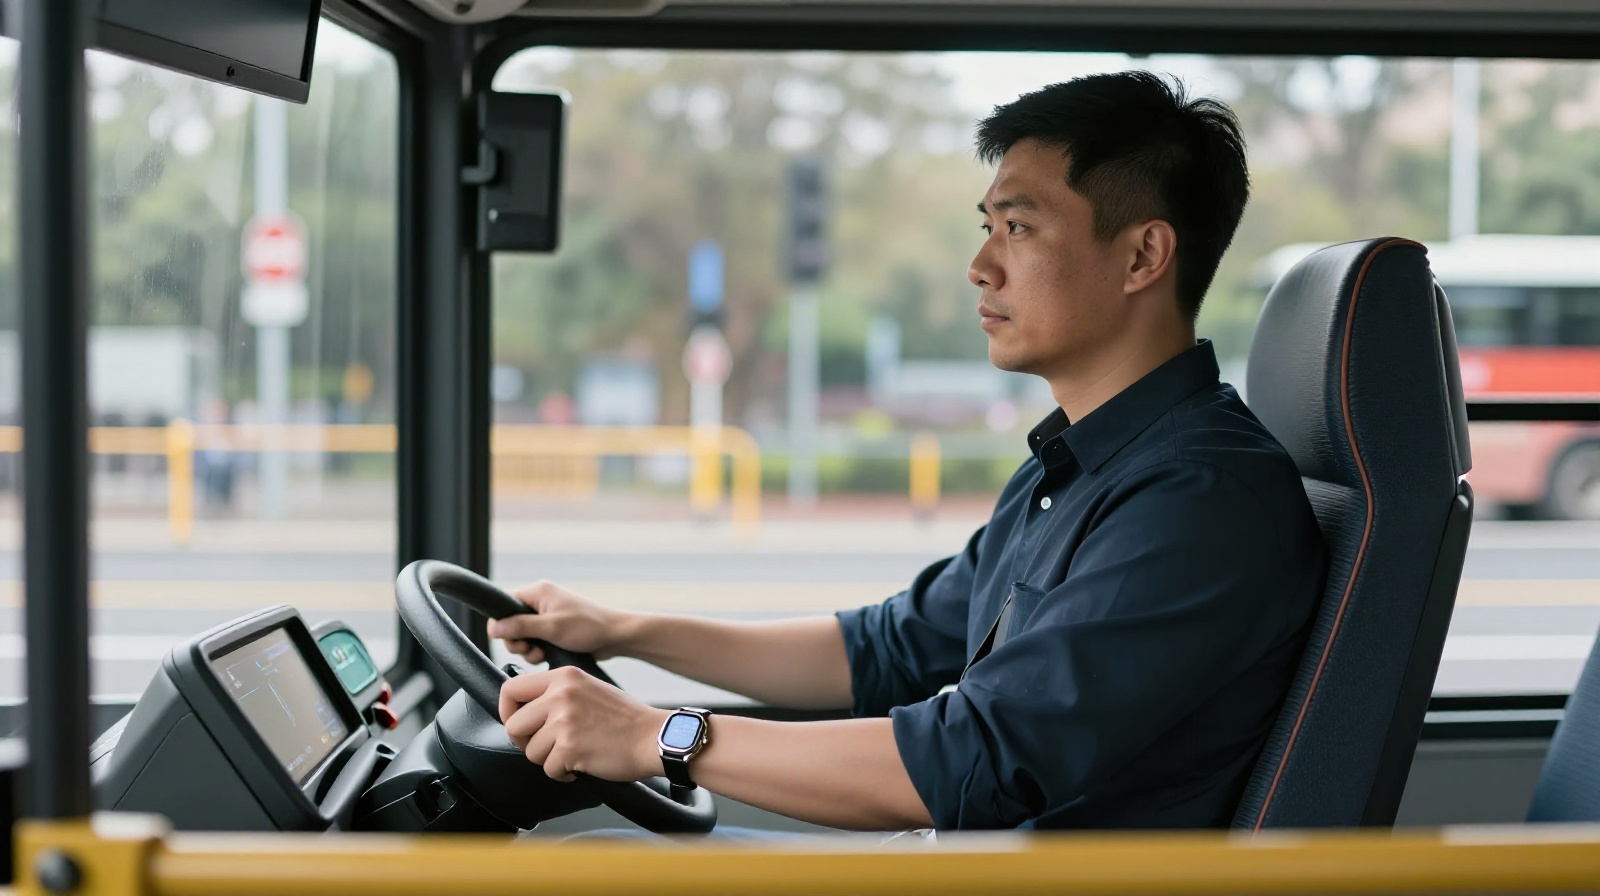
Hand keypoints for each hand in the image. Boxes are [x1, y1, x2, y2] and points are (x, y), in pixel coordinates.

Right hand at [487, 580, 632, 661]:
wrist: (615, 636)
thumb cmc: (587, 627)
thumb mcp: (550, 628)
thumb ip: (520, 627)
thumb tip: (494, 627)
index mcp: (538, 592)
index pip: (504, 605)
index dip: (503, 625)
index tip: (513, 639)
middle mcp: (541, 601)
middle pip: (511, 623)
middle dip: (518, 641)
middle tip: (530, 649)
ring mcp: (548, 616)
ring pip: (523, 635)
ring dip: (529, 648)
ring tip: (542, 652)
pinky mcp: (554, 629)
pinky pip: (535, 641)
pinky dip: (538, 650)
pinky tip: (548, 654)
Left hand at [498, 666, 668, 782]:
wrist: (653, 737)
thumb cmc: (624, 718)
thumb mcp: (588, 689)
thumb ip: (556, 694)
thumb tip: (523, 711)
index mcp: (563, 677)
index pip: (510, 689)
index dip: (507, 711)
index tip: (518, 724)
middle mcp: (560, 694)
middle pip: (514, 725)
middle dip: (526, 742)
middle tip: (547, 747)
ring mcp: (564, 721)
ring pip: (530, 751)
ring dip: (549, 759)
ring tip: (573, 753)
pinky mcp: (569, 747)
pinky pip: (549, 769)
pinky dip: (563, 773)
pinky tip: (582, 763)